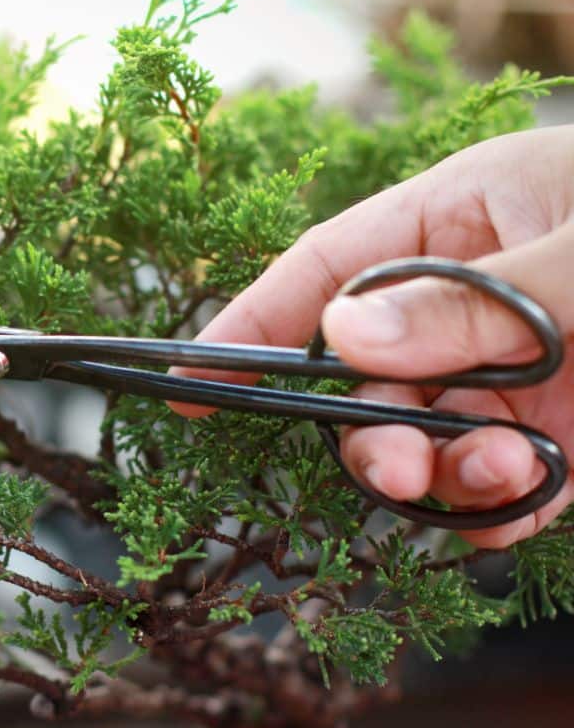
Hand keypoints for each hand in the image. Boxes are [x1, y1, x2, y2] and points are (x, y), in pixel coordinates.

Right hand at [170, 126, 573, 548]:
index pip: (323, 271)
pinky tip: (518, 504)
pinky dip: (493, 509)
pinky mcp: (560, 435)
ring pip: (419, 438)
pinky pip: (491, 485)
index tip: (190, 385)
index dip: (247, 325)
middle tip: (394, 464)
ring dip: (432, 474)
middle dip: (364, 426)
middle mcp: (473, 300)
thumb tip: (342, 341)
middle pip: (360, 374)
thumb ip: (472, 300)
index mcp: (461, 218)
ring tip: (486, 479)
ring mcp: (513, 371)